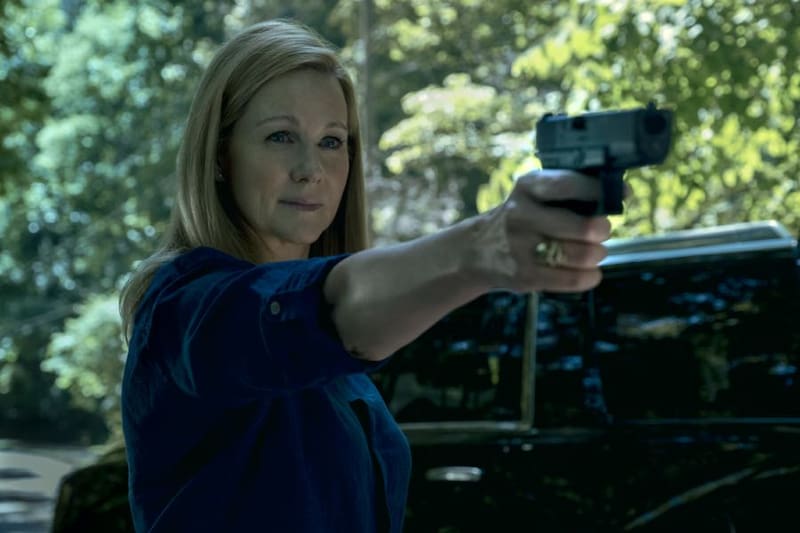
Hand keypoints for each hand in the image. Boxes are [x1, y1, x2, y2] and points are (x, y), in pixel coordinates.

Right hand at [468, 169, 611, 292]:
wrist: (476, 251)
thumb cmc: (521, 219)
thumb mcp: (532, 196)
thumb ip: (566, 193)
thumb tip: (617, 194)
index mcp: (527, 188)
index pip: (568, 185)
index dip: (599, 190)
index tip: (622, 194)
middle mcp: (521, 215)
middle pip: (582, 226)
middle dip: (602, 229)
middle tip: (602, 231)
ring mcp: (521, 248)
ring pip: (581, 255)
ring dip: (598, 254)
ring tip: (595, 252)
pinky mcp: (524, 276)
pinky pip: (572, 278)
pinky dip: (590, 277)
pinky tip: (590, 272)